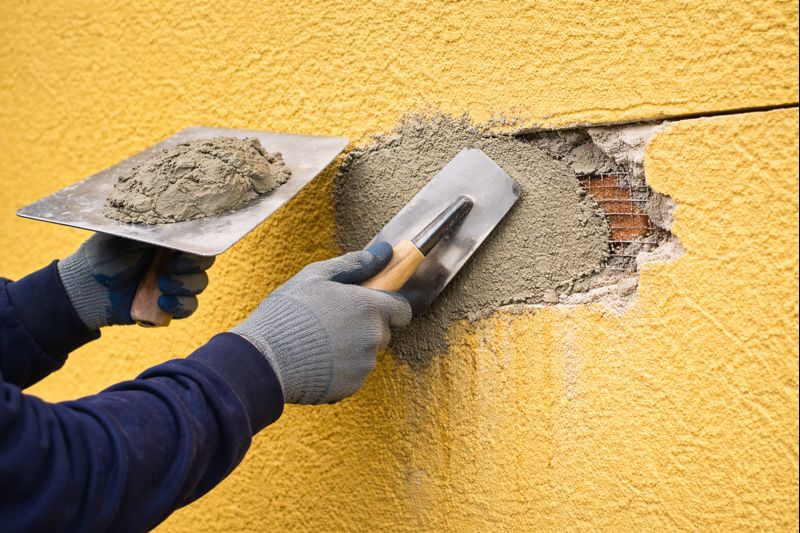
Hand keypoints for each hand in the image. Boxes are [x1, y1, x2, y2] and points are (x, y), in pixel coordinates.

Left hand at [57, 233, 214, 328]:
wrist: (87, 288)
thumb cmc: (103, 254)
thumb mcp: (125, 234)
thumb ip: (149, 227)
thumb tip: (171, 218)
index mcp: (168, 239)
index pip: (197, 238)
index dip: (198, 244)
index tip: (183, 249)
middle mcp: (175, 259)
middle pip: (204, 262)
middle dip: (192, 266)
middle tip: (171, 268)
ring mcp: (174, 282)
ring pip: (199, 284)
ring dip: (184, 286)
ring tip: (162, 287)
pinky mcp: (169, 304)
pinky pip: (189, 307)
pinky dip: (181, 306)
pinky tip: (162, 303)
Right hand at [231, 243, 411, 403]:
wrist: (265, 360)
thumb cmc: (288, 312)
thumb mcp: (315, 276)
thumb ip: (354, 264)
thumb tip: (383, 252)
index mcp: (370, 307)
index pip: (402, 309)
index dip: (389, 306)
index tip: (369, 304)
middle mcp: (374, 337)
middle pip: (382, 331)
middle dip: (364, 326)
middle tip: (331, 321)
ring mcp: (364, 364)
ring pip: (366, 353)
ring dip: (351, 347)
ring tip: (317, 341)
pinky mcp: (352, 386)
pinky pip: (352, 374)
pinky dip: (339, 368)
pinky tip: (314, 360)